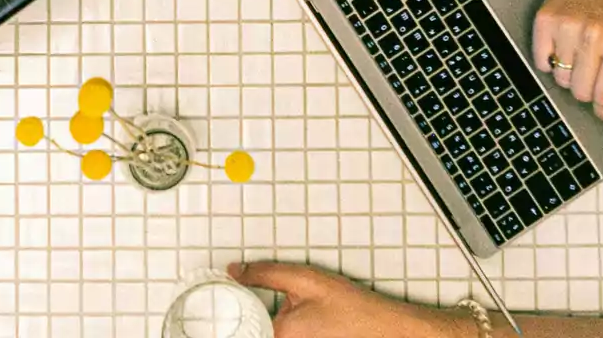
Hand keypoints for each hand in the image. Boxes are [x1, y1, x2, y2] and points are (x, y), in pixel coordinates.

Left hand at [228, 262, 468, 337]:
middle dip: (244, 322)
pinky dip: (276, 330)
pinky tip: (284, 323)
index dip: (226, 319)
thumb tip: (234, 271)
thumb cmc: (352, 308)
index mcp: (279, 335)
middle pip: (252, 334)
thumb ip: (265, 274)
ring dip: (260, 327)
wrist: (387, 329)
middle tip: (232, 310)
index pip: (239, 330)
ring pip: (267, 336)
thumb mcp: (305, 280)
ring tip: (256, 314)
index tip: (216, 309)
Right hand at [533, 0, 602, 138]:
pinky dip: (551, 61)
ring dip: (570, 72)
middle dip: (589, 87)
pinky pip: (540, 62)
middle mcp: (595, 34)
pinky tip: (566, 44)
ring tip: (583, 50)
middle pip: (580, 92)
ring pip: (560, 79)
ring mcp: (567, 25)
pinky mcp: (545, 19)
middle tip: (598, 65)